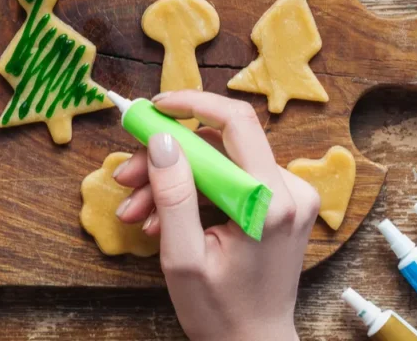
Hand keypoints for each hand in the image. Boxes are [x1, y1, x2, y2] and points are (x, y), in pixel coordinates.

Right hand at [112, 91, 319, 340]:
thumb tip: (163, 139)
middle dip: (169, 157)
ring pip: (222, 162)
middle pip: (222, 143)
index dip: (191, 104)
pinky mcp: (282, 205)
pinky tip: (163, 218)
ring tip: (136, 211)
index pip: (236, 122)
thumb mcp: (183, 258)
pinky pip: (232, 179)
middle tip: (126, 179)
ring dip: (175, 179)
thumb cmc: (220, 312)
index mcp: (271, 201)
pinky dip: (195, 192)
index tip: (153, 108)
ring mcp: (290, 197)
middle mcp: (290, 191)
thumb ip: (174, 196)